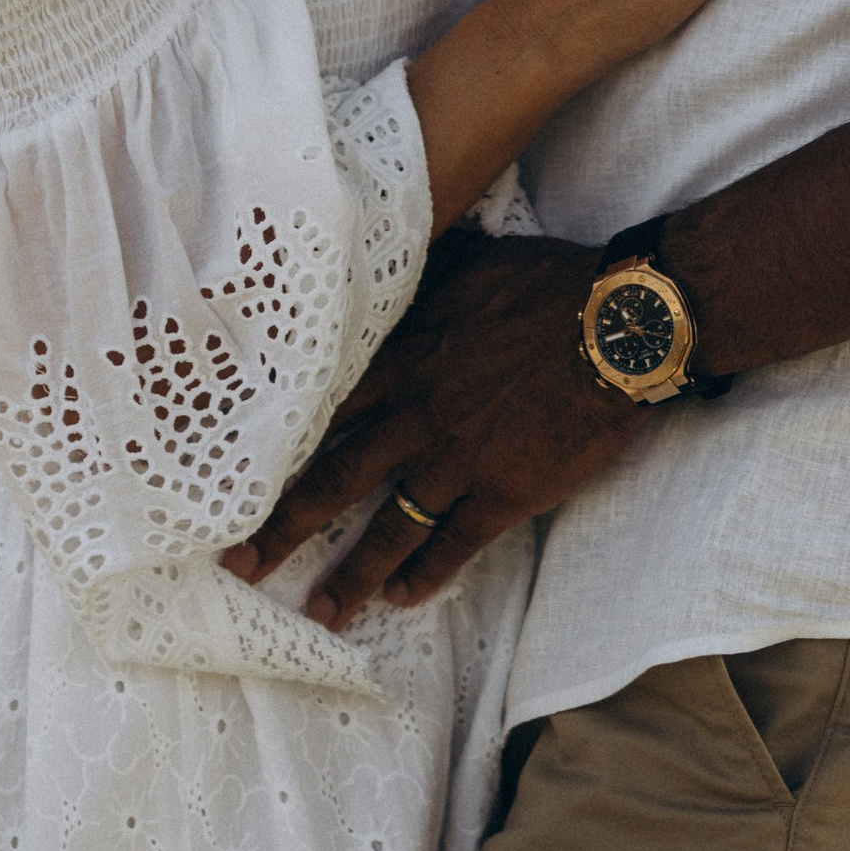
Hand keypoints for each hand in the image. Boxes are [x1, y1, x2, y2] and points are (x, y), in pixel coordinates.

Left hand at [224, 232, 639, 624]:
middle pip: (334, 479)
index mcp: (402, 358)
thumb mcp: (471, 261)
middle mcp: (416, 416)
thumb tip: (393, 239)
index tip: (231, 472)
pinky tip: (403, 598)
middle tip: (239, 566)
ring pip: (388, 527)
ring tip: (318, 611)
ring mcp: (457, 460)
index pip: (321, 410)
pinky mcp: (503, 494)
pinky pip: (454, 545)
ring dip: (350, 575)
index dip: (275, 445)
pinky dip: (426, 574)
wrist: (618, 327)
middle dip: (282, 527)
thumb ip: (424, 268)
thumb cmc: (548, 284)